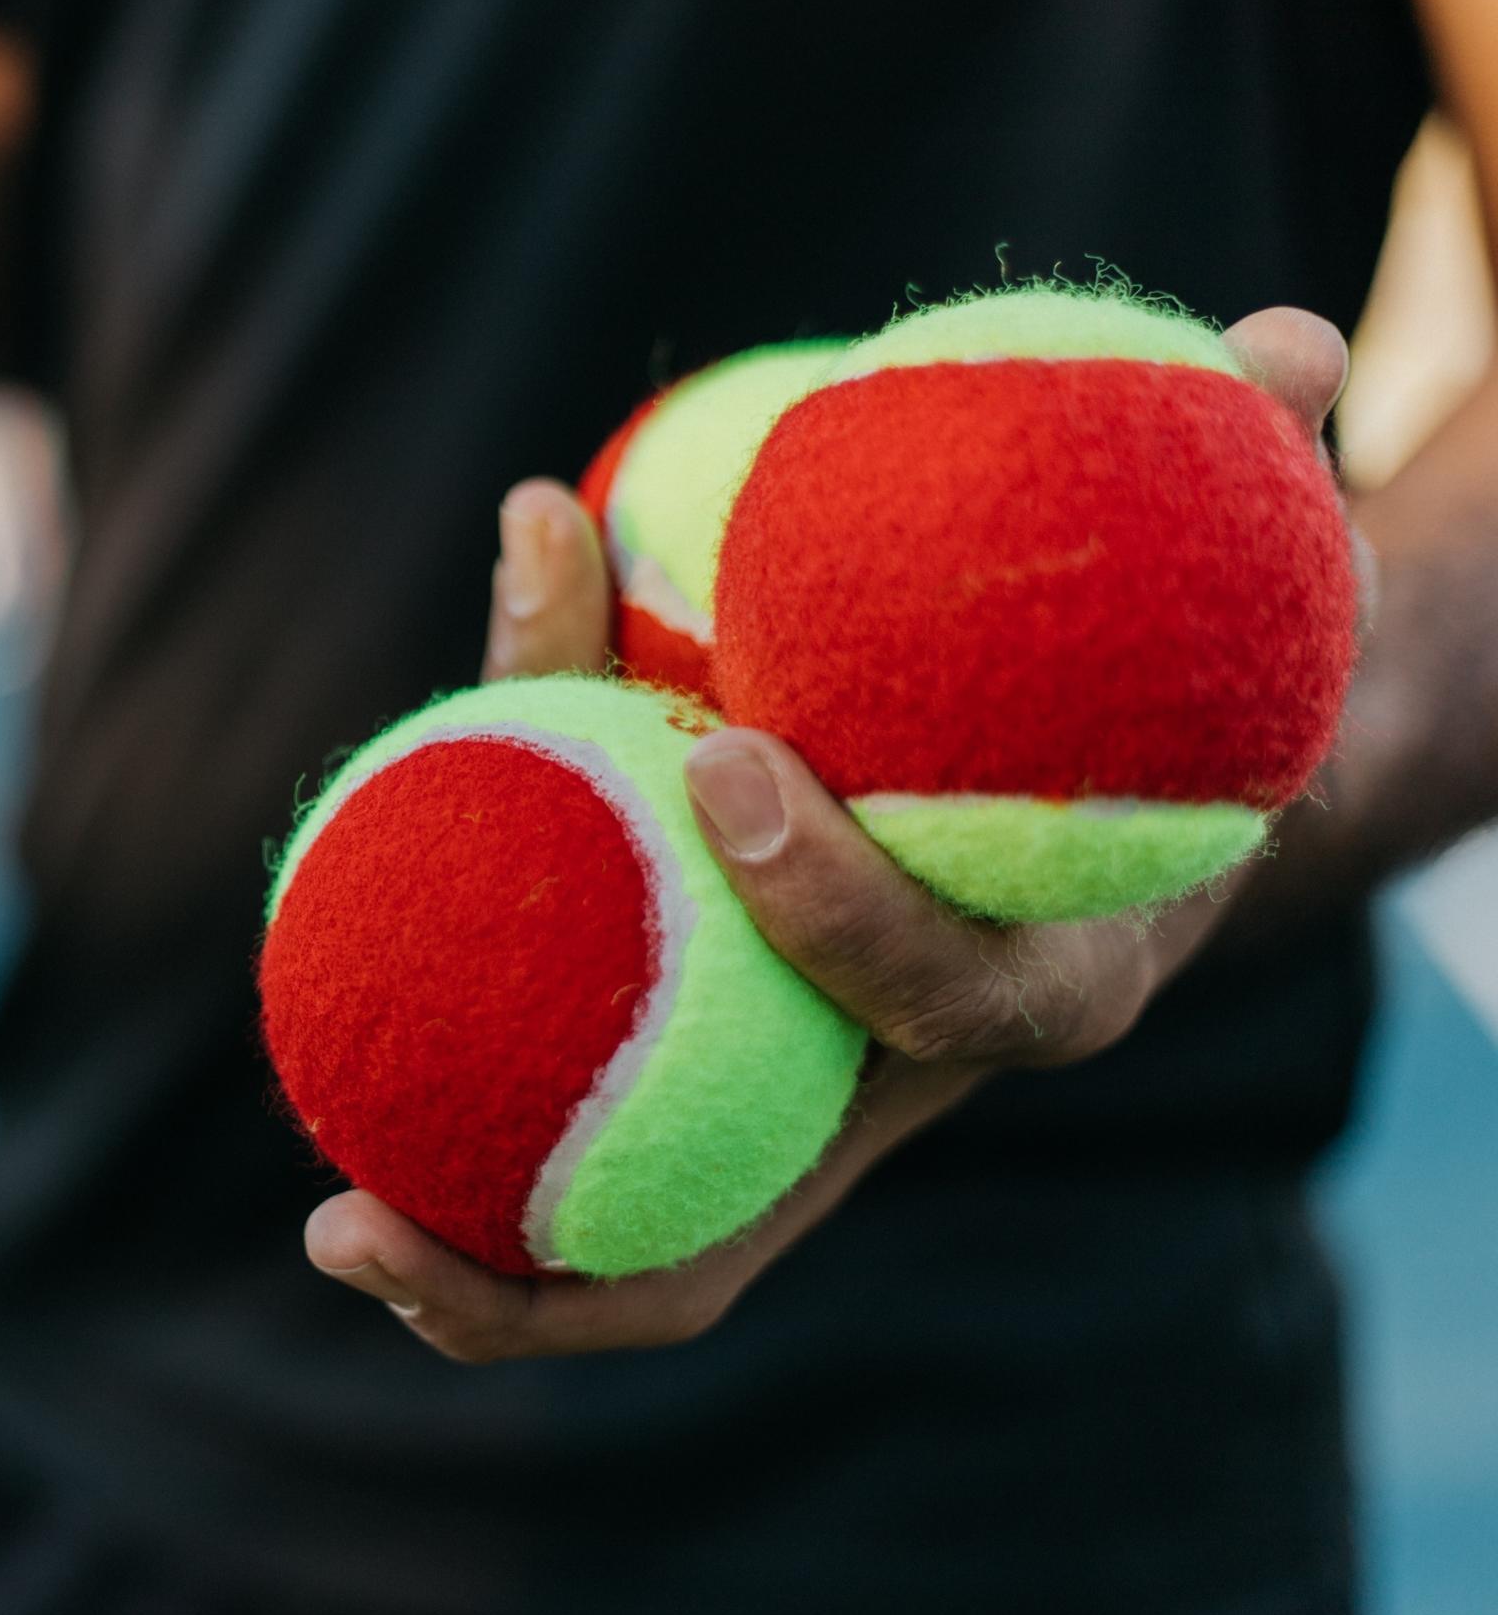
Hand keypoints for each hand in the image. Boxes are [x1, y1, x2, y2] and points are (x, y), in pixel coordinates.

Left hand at [308, 307, 1351, 1361]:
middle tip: (353, 1223)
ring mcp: (784, 1112)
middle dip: (534, 1276)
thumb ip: (1256, 477)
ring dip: (466, 1259)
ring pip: (616, 1244)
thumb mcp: (1216, 603)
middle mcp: (884, 1090)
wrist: (1145, 821)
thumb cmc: (1158, 704)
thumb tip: (1294, 338)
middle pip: (711, 1246)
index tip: (731, 763)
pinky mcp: (707, 1081)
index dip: (850, 906)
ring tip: (320, 1221)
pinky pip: (576, 1138)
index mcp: (1037, 986)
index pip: (956, 998)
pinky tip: (332, 1049)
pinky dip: (466, 1133)